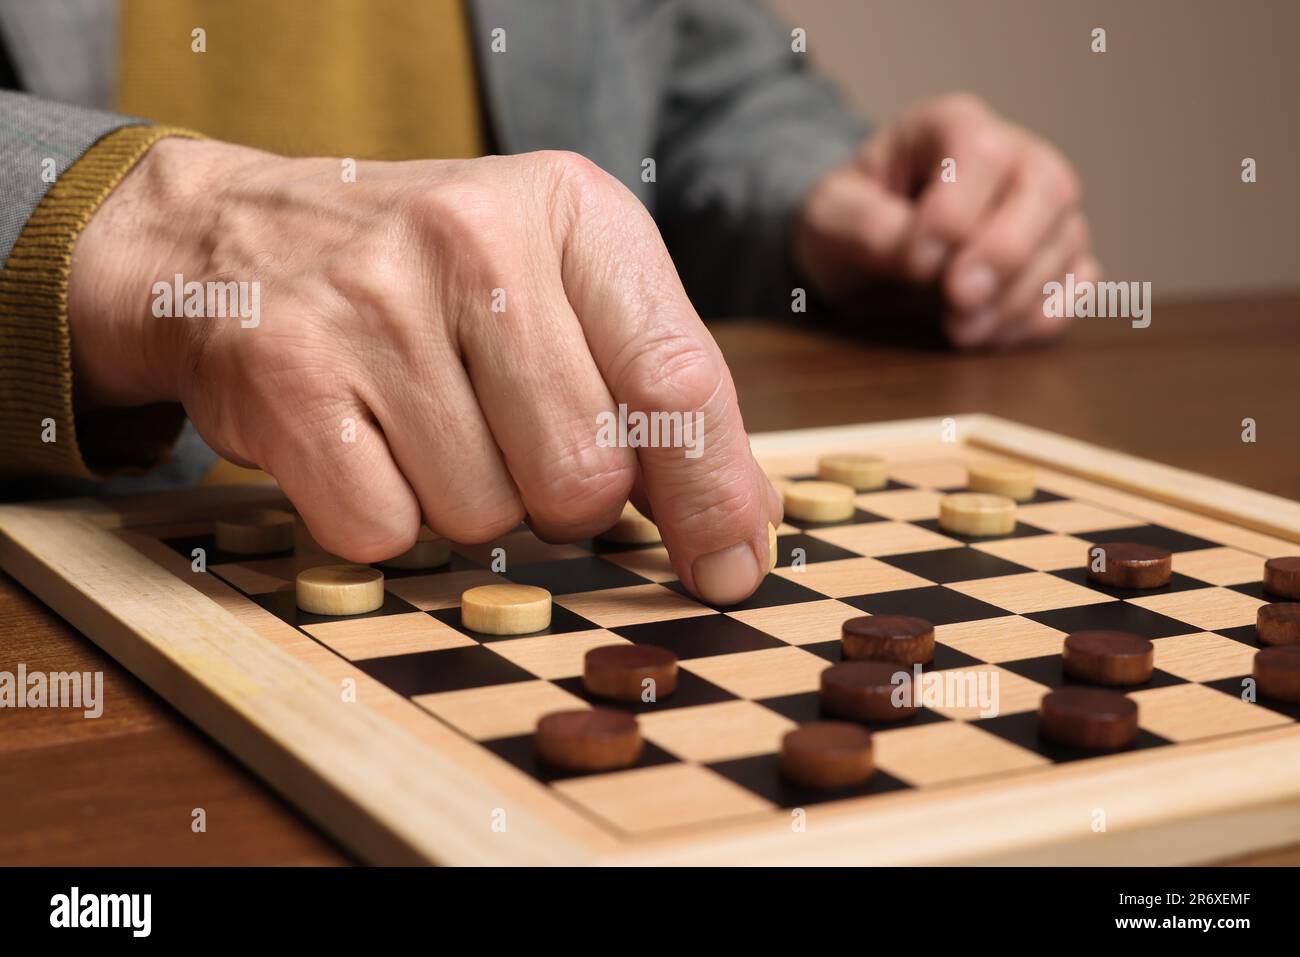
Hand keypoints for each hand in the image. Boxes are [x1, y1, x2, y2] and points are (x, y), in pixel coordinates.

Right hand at [69, 139, 780, 603]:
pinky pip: (386, 531)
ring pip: (484, 517)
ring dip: (466, 506)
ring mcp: (373, 304)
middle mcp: (474, 238)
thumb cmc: (426, 280)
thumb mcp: (556, 286)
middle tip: (509, 443)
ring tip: (421, 424)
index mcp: (571, 210)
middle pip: (584, 475)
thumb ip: (653, 391)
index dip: (713, 496)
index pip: (678, 379)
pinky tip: (361, 445)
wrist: (232, 238)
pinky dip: (383, 519)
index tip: (728, 568)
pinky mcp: (288, 376)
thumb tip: (739, 532)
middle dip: (561, 500)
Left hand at [794, 93, 1098, 348]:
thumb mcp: (831, 218)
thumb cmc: (847, 223)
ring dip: (1016, 297)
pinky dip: (1044, 315)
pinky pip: (1078, 283)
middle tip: (959, 302)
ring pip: (1066, 241)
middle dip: (1005, 254)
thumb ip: (869, 229)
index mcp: (950, 126)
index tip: (916, 259)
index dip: (955, 212)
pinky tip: (995, 332)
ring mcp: (1043, 207)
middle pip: (1048, 187)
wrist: (857, 255)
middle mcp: (1013, 155)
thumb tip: (929, 261)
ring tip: (959, 329)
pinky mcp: (1058, 256)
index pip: (981, 152)